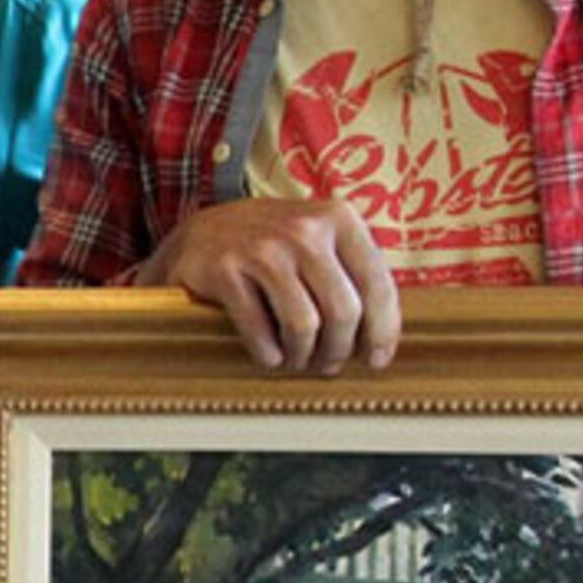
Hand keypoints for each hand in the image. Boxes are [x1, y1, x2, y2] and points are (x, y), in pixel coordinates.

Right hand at [136, 197, 401, 372]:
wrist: (198, 235)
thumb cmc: (270, 248)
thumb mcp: (318, 241)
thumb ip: (353, 274)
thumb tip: (383, 338)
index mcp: (338, 218)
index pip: (377, 285)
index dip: (382, 332)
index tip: (376, 360)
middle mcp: (303, 228)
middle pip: (343, 311)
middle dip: (338, 349)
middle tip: (328, 364)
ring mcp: (262, 247)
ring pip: (304, 324)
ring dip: (303, 355)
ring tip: (297, 360)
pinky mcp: (225, 268)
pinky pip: (259, 329)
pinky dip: (268, 353)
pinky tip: (269, 355)